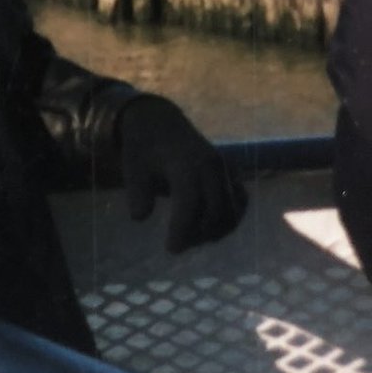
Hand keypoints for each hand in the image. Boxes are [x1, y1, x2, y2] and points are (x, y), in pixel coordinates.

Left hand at [117, 96, 246, 253]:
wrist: (160, 123)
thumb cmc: (144, 148)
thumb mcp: (132, 168)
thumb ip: (137, 192)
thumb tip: (139, 217)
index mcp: (186, 164)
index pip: (190, 203)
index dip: (183, 229)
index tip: (171, 249)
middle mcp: (211, 166)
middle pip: (214, 210)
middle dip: (198, 234)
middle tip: (178, 246)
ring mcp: (225, 169)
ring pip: (231, 209)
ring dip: (216, 230)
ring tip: (192, 239)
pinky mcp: (231, 172)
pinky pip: (240, 201)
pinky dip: (230, 219)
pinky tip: (211, 230)